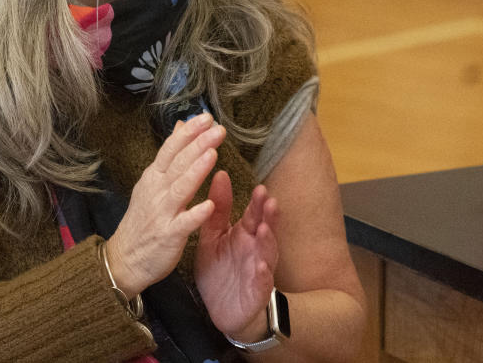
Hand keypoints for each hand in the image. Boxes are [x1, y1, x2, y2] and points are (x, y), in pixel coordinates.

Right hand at [107, 113, 223, 297]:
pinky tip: (209, 205)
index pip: (171, 149)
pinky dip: (195, 214)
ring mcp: (162, 213)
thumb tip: (181, 126)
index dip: (189, 133)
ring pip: (180, 189)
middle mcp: (157, 191)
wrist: (123, 259)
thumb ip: (169, 155)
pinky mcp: (168, 236)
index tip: (206, 118)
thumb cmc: (142, 219)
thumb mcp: (151, 182)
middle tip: (218, 129)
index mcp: (154, 177)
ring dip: (196, 171)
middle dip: (198, 145)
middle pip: (178, 163)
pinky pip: (183, 224)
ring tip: (212, 154)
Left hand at [194, 172, 278, 341]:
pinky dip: (263, 276)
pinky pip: (261, 283)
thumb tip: (220, 174)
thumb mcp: (212, 237)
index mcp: (244, 234)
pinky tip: (261, 267)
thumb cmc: (218, 270)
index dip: (258, 203)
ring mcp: (258, 271)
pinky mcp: (256, 293)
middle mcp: (255, 249)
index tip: (260, 188)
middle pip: (266, 229)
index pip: (254, 214)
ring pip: (267, 254)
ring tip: (264, 229)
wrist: (218, 309)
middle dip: (269, 217)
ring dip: (268, 241)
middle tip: (270, 201)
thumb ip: (217, 209)